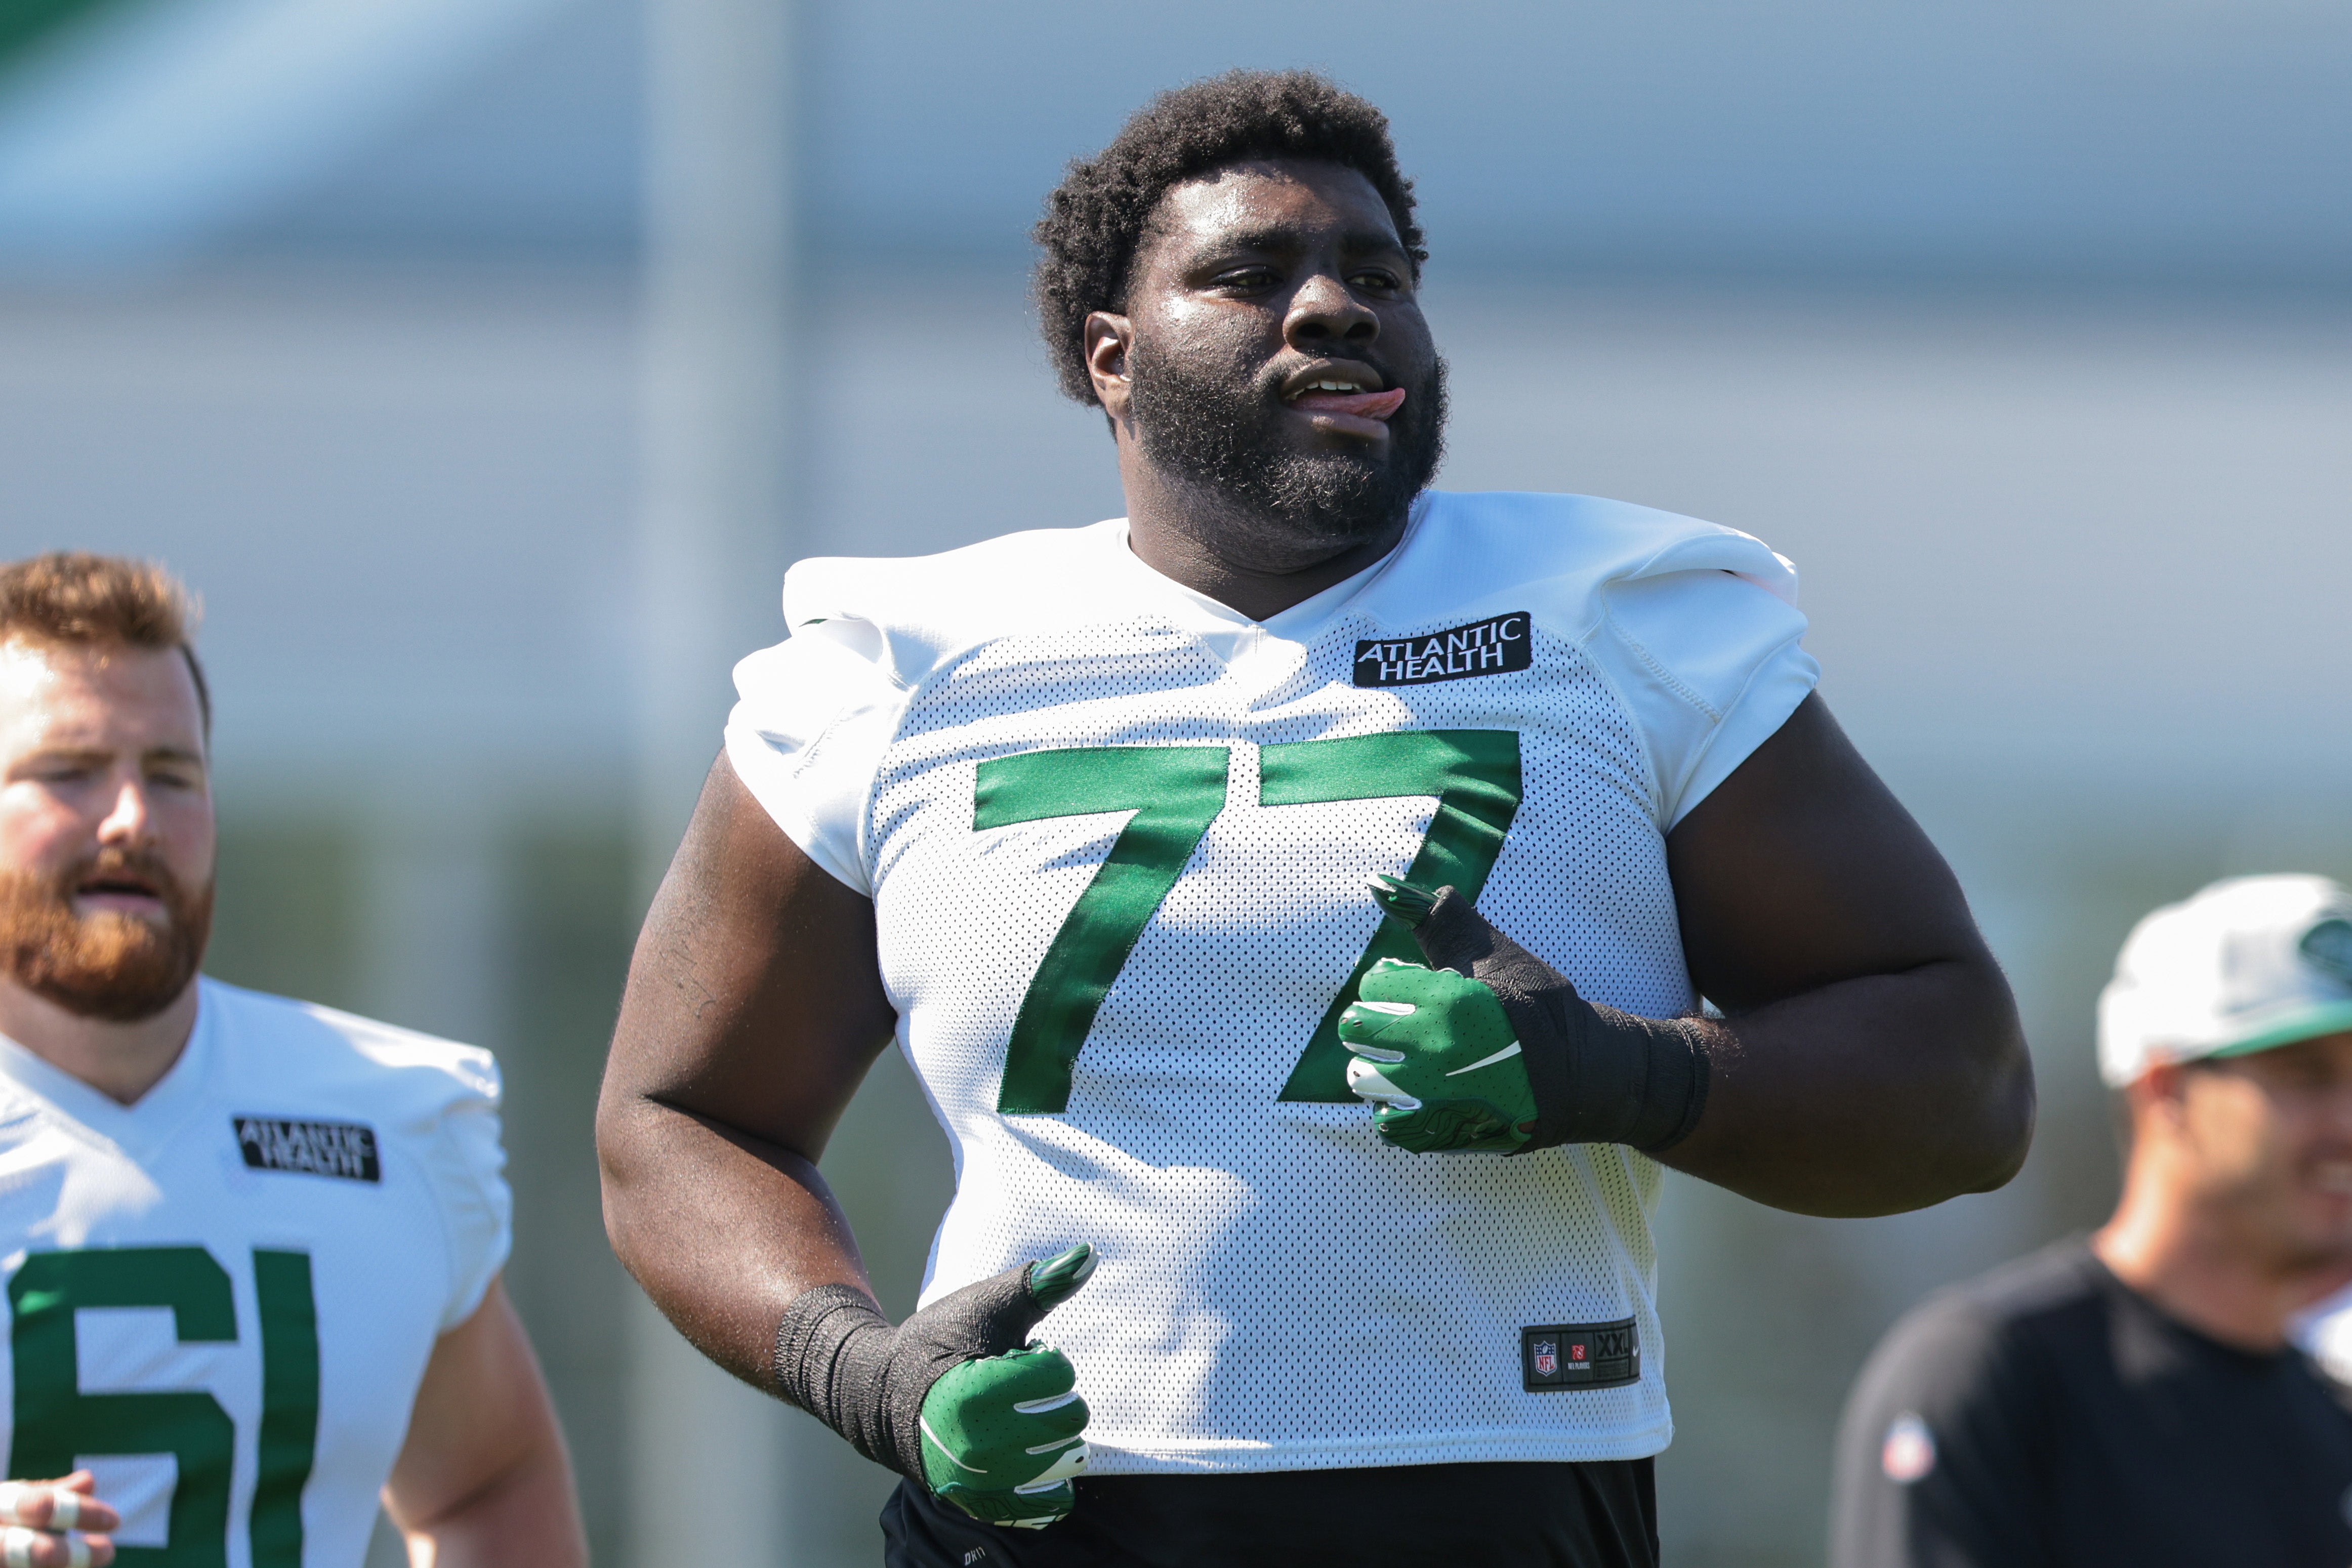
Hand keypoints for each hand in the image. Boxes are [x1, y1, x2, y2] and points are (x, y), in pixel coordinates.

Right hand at [0, 1472, 118, 1567]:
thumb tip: (87, 1481)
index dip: (78, 1513)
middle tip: (108, 1552)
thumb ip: (45, 1493)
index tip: (115, 1521)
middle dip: (73, 1554)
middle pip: (31, 1550)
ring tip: (94, 1560)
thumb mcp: (9, 1500)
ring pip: (24, 1566)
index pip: (40, 1507)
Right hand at [773, 1243, 1098, 1528]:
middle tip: (1016, 1388)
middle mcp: (977, 1446)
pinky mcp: (984, 1504)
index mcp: (975, 1391)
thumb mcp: (986, 1305)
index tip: (1015, 1357)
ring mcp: (981, 1482)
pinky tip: (1031, 1452)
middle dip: (1053, 1396)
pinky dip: (1052, 1478)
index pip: (1058, 1374)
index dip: (1045, 1357)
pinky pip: (1050, 1500)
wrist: (882, 1399)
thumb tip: (1089, 1254)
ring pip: (1066, 1459)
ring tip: (1016, 1417)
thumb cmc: (939, 1343)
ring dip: (1053, 1434)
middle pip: (1069, 1418)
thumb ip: (1040, 1284)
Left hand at [1343, 877, 1710, 1154]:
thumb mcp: (1495, 952)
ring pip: (1364, 1079)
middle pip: (1358, 1031)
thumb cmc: (1539, 1008)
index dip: (1388, 983)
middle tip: (1392, 1023)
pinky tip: (1410, 1095)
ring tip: (1393, 1060)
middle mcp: (1435, 1051)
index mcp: (1447, 1001)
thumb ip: (1440, 920)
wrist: (1585, 1075)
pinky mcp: (1442, 1132)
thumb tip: (1383, 885)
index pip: (1375, 986)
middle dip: (1370, 1020)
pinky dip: (1389, 1108)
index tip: (1407, 989)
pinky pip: (1386, 1122)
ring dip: (1372, 1065)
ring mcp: (1436, 1097)